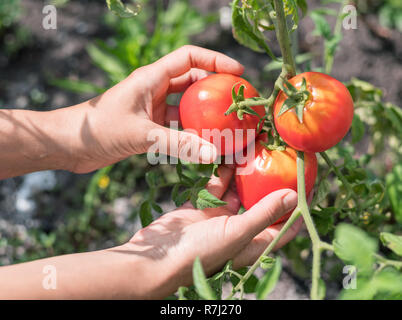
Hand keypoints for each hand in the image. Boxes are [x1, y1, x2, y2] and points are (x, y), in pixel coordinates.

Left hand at [70, 45, 243, 172]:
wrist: (70, 145)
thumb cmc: (98, 130)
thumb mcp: (141, 135)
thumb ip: (177, 145)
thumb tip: (212, 154)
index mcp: (151, 78)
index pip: (189, 57)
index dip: (215, 61)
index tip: (237, 73)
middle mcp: (154, 89)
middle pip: (192, 80)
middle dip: (214, 88)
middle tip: (236, 101)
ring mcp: (152, 107)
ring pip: (185, 105)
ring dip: (203, 113)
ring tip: (225, 124)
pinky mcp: (149, 126)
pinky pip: (176, 126)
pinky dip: (190, 133)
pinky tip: (202, 145)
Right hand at [117, 165, 301, 298]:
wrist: (158, 256)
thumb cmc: (201, 252)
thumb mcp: (237, 233)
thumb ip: (264, 214)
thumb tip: (293, 196)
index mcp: (253, 243)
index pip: (284, 226)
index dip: (298, 209)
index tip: (309, 186)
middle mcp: (239, 230)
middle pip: (262, 205)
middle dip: (271, 185)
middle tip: (282, 161)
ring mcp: (219, 218)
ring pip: (238, 193)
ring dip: (246, 176)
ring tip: (257, 152)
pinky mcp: (201, 208)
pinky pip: (216, 187)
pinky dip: (222, 174)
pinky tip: (229, 156)